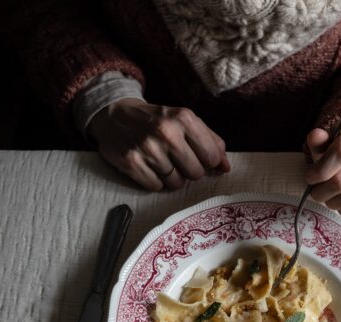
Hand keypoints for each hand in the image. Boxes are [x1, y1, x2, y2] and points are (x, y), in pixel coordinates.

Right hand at [88, 98, 229, 190]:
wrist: (114, 115)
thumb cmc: (158, 121)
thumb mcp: (185, 121)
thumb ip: (211, 141)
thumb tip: (226, 167)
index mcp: (184, 118)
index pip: (212, 158)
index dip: (207, 162)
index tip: (197, 156)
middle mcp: (166, 132)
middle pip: (195, 174)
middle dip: (189, 170)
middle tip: (176, 159)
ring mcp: (147, 148)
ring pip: (177, 183)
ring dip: (171, 177)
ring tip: (160, 161)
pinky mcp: (131, 162)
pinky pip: (156, 187)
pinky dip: (155, 181)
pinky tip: (148, 167)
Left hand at [306, 119, 340, 218]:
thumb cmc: (337, 149)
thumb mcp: (325, 141)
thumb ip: (318, 142)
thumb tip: (316, 136)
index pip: (340, 154)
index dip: (320, 172)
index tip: (311, 178)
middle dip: (322, 192)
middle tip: (317, 192)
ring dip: (333, 203)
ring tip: (329, 197)